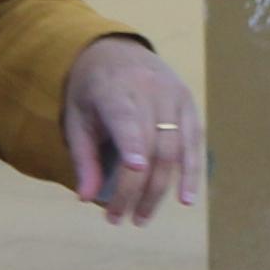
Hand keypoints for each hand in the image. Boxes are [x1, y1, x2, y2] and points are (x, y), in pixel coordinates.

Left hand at [65, 38, 206, 222]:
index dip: (133, 144)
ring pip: (175, 149)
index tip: (134, 170)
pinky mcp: (188, 102)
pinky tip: (185, 199)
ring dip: (161, 189)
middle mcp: (150, 90)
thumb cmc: (90, 90)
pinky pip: (193, 142)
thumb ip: (84, 157)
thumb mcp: (76, 118)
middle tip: (121, 220)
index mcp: (115, 90)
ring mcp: (174, 96)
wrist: (115, 49)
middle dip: (138, 189)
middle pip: (152, 146)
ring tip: (143, 217)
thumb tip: (86, 198)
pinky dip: (191, 172)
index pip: (127, 119)